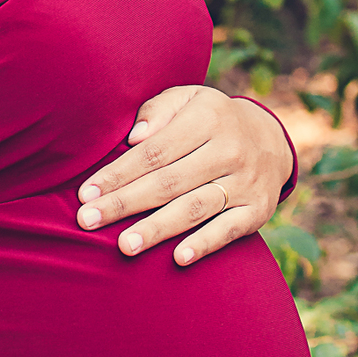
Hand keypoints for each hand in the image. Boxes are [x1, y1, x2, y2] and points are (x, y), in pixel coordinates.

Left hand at [75, 85, 293, 264]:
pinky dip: (204, 244)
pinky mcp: (258, 211)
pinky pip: (228, 230)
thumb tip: (133, 138)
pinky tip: (178, 258)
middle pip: (168, 182)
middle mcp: (229, 150)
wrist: (272, 139)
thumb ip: (158, 110)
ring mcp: (245, 183)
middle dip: (124, 203)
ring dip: (157, 229)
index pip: (153, 152)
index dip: (118, 173)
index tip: (85, 193)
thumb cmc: (211, 119)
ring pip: (194, 208)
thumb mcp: (188, 98)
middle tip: (87, 221)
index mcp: (207, 119)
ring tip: (124, 245)